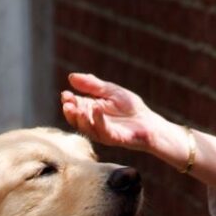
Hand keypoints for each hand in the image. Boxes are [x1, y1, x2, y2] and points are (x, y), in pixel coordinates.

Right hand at [60, 72, 184, 156]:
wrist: (149, 123)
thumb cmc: (131, 108)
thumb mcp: (110, 91)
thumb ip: (92, 85)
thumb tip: (71, 77)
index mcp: (90, 110)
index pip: (75, 105)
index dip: (68, 100)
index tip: (65, 94)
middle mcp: (93, 122)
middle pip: (76, 119)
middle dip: (70, 111)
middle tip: (67, 103)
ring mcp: (101, 131)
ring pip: (85, 127)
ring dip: (79, 118)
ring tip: (77, 109)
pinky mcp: (112, 138)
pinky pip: (102, 130)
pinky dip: (98, 120)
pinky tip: (96, 109)